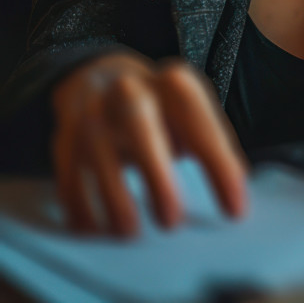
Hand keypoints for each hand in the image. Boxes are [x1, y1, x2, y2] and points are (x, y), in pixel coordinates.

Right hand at [50, 52, 247, 235]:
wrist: (102, 76)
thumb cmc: (160, 108)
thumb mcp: (190, 114)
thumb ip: (208, 146)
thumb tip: (232, 196)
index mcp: (175, 84)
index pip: (201, 125)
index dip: (220, 168)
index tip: (234, 211)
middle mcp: (131, 89)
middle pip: (139, 121)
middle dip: (155, 174)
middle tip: (171, 221)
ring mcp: (93, 109)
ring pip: (95, 148)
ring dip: (113, 196)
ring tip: (129, 231)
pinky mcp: (64, 134)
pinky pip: (66, 170)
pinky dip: (78, 203)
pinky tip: (93, 228)